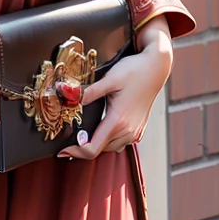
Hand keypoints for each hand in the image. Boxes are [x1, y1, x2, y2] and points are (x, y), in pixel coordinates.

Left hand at [60, 19, 174, 159]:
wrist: (156, 68)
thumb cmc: (134, 71)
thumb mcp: (109, 79)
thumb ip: (88, 92)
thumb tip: (67, 94)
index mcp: (118, 121)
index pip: (92, 149)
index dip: (75, 152)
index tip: (62, 149)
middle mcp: (128, 130)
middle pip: (100, 150)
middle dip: (82, 148)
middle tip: (68, 139)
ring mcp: (135, 131)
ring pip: (110, 148)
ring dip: (96, 144)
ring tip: (81, 135)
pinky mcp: (139, 129)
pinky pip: (120, 142)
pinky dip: (108, 140)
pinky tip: (100, 129)